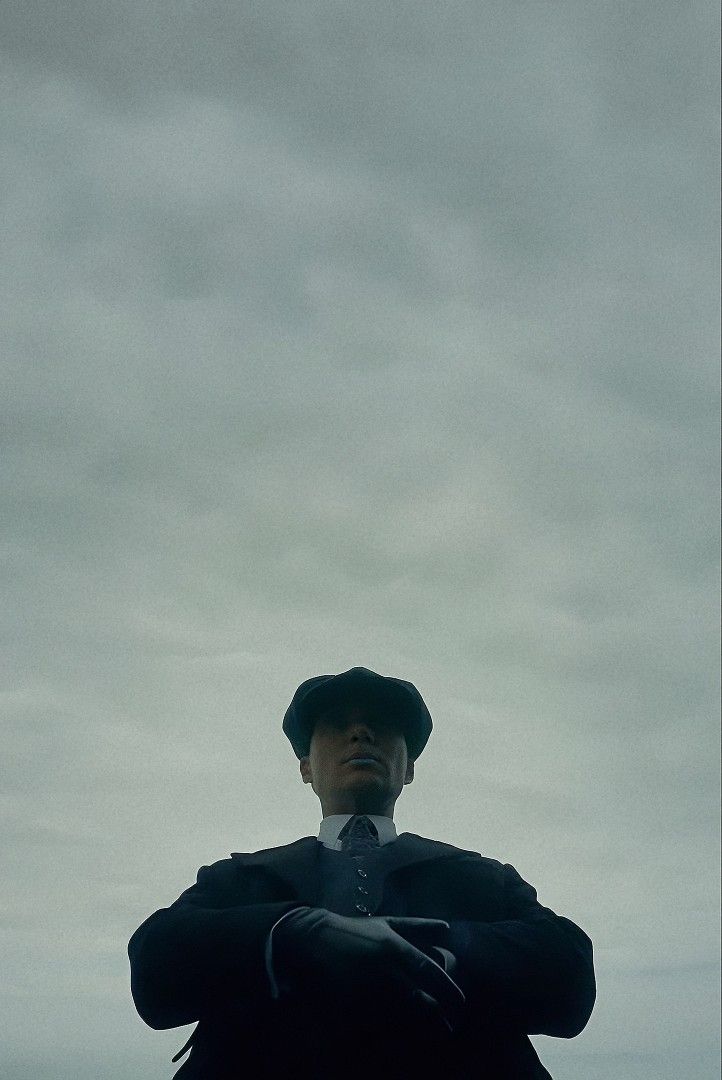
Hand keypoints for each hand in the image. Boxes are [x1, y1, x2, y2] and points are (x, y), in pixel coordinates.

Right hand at [273, 908, 464, 1031]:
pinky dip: (393, 1034)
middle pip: (422, 1002)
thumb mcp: (387, 924)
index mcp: (398, 949)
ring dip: (419, 1029)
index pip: (432, 974)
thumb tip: (447, 928)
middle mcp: (387, 971)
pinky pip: (378, 1027)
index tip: (460, 1005)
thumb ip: (419, 927)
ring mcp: (370, 992)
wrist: (314, 941)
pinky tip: (400, 1039)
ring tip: (430, 1036)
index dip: (450, 992)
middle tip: (450, 1029)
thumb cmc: (355, 932)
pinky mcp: (353, 1009)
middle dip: (439, 1019)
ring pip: (404, 1018)